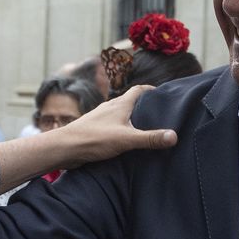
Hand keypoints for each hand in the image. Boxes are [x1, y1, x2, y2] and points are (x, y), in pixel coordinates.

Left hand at [53, 84, 177, 166]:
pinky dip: (121, 128)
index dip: (152, 90)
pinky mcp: (94, 129)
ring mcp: (101, 118)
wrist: (64, 148)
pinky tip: (124, 140)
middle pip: (131, 101)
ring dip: (132, 118)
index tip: (163, 95)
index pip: (139, 90)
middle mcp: (110, 107)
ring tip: (144, 127)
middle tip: (158, 113)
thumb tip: (174, 136)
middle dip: (144, 105)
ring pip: (120, 113)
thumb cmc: (94, 139)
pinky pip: (112, 125)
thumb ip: (150, 138)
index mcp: (120, 104)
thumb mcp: (127, 139)